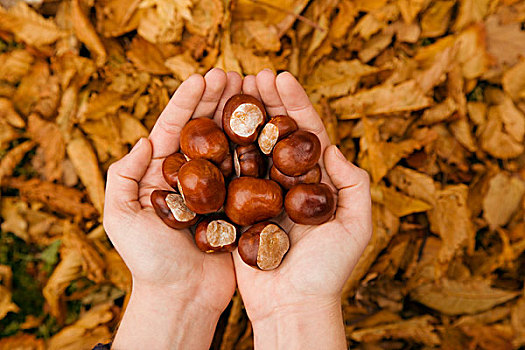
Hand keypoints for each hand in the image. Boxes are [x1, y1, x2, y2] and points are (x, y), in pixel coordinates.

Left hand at [103, 68, 241, 348]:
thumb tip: (144, 140)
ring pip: (230, 145)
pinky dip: (259, 150)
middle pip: (205, 130)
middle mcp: (191, 176)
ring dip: (241, 118)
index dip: (189, 101)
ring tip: (256, 93)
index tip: (205, 77)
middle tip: (237, 76)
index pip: (174, 128)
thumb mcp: (120, 220)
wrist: (180, 296)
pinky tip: (271, 130)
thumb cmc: (147, 262)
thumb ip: (122, 178)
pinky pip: (249, 172)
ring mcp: (217, 189)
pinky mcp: (238, 205)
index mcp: (161, 173)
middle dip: (219, 101)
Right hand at [234, 71, 371, 348]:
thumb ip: (352, 185)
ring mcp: (262, 195)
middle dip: (267, 103)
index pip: (307, 134)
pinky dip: (223, 151)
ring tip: (231, 91)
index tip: (281, 77)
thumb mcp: (356, 226)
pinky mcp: (238, 210)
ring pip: (252, 149)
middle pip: (277, 134)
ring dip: (243, 119)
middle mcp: (288, 183)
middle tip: (252, 75)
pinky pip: (230, 176)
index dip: (295, 104)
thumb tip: (332, 147)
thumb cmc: (328, 271)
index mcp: (317, 182)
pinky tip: (212, 127)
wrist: (292, 305)